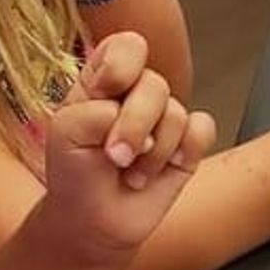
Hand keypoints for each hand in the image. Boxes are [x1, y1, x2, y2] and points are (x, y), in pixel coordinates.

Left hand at [42, 32, 216, 259]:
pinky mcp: (187, 147)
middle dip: (135, 125)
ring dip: (154, 153)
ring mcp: (164, 120)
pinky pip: (202, 130)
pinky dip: (186, 151)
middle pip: (155, 84)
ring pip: (177, 113)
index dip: (122, 65)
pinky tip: (164, 169)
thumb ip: (98, 110)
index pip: (127, 47)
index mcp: (103, 81)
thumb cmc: (76, 175)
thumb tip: (141, 121)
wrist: (96, 223)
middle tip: (116, 156)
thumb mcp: (67, 133)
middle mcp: (136, 95)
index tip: (106, 92)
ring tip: (132, 172)